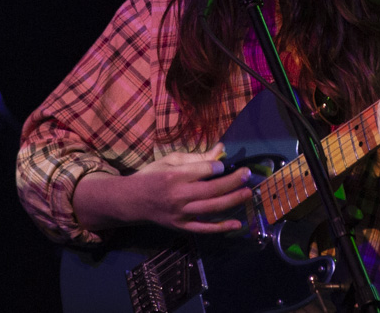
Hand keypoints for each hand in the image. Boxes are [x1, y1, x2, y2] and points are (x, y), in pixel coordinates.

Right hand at [73, 143, 252, 233]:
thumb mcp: (170, 160)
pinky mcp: (181, 226)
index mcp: (174, 176)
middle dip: (233, 181)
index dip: (218, 167)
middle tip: (247, 174)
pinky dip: (221, 227)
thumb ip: (197, 157)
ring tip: (247, 193)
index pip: (204, 171)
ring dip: (232, 200)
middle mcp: (178, 195)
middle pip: (212, 189)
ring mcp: (180, 214)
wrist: (132, 201)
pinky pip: (204, 229)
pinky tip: (237, 224)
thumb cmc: (152, 176)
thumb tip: (221, 149)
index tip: (223, 165)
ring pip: (211, 208)